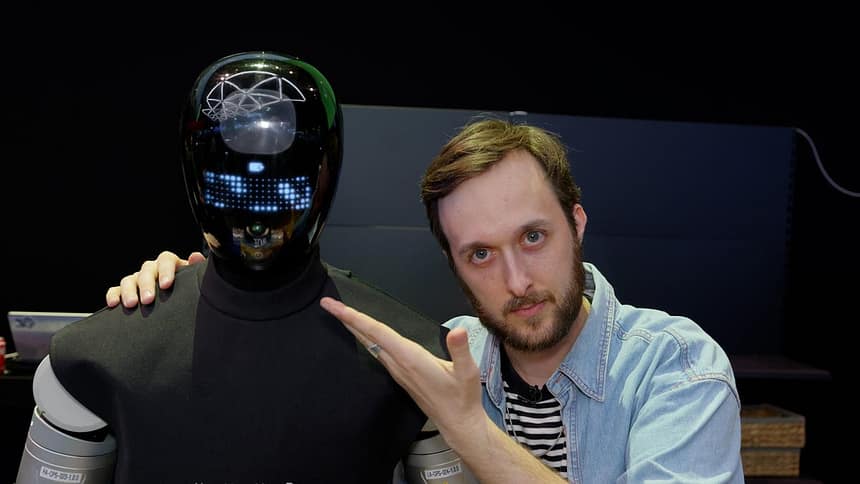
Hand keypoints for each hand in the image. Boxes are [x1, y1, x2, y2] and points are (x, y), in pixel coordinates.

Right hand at [105, 251, 205, 307]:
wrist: (176, 302)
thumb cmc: (186, 289)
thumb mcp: (192, 279)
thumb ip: (195, 268)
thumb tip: (195, 256)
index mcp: (169, 264)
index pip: (166, 259)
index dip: (165, 271)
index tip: (166, 285)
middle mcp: (151, 269)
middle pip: (146, 270)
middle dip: (146, 285)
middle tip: (148, 300)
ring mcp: (137, 279)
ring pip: (129, 279)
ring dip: (129, 291)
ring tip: (132, 304)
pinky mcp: (124, 291)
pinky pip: (115, 290)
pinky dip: (113, 295)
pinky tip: (114, 304)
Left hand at [319, 297, 484, 444]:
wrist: (457, 422)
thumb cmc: (462, 397)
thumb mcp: (467, 372)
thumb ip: (461, 350)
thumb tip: (458, 331)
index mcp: (410, 358)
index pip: (378, 333)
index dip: (357, 318)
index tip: (338, 308)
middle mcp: (399, 364)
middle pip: (367, 337)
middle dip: (346, 319)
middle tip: (328, 304)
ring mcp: (397, 370)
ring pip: (369, 344)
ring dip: (354, 328)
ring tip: (342, 314)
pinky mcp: (401, 375)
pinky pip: (377, 351)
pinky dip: (366, 338)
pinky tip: (364, 334)